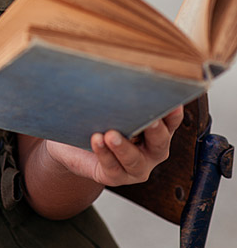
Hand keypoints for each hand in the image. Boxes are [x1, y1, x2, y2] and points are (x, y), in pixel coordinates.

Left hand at [45, 106, 183, 187]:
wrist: (73, 145)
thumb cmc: (97, 119)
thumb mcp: (111, 105)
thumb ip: (122, 94)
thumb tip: (122, 70)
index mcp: (157, 128)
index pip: (172, 119)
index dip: (174, 111)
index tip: (172, 101)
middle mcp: (152, 150)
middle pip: (160, 142)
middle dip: (155, 130)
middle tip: (149, 119)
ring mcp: (136, 167)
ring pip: (134, 160)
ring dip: (123, 147)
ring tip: (111, 135)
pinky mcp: (115, 176)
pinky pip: (111, 167)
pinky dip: (103, 153)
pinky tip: (96, 140)